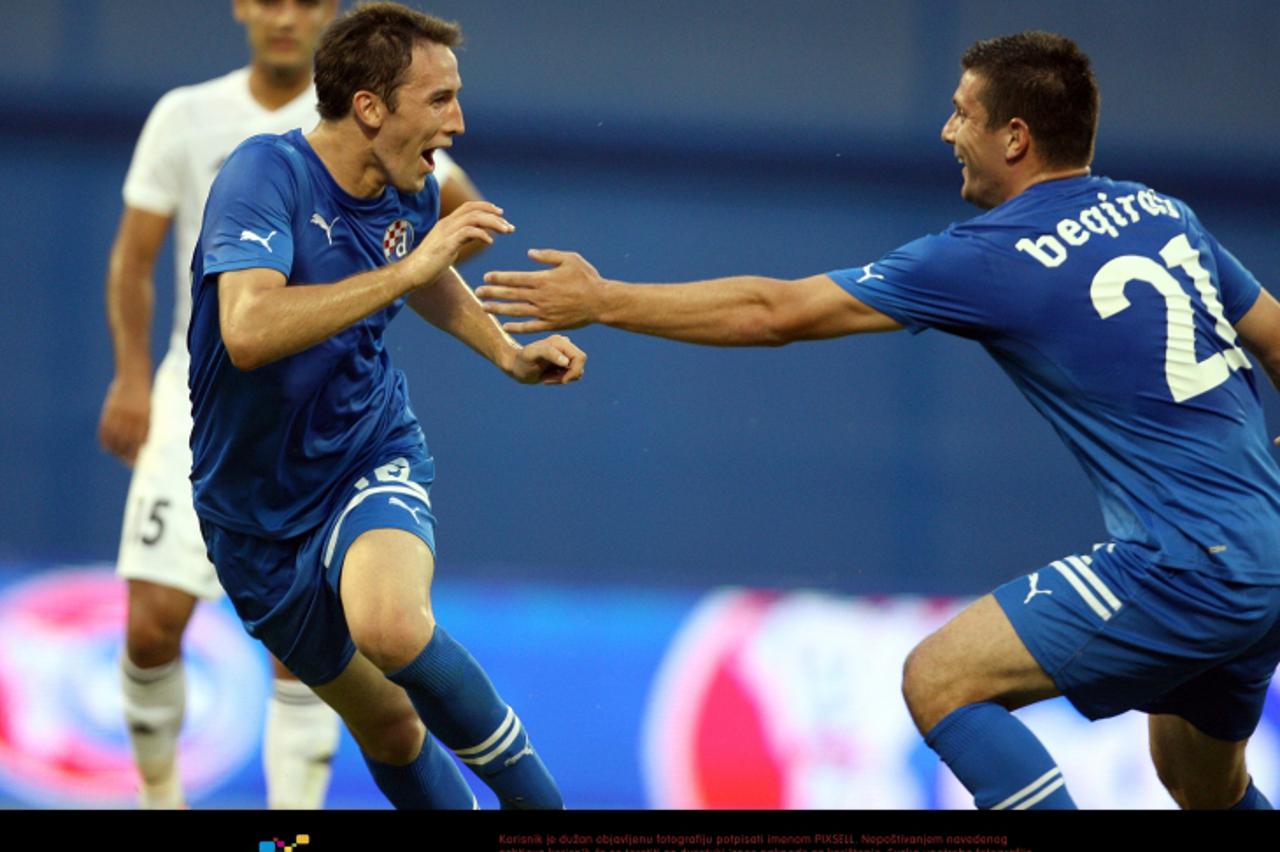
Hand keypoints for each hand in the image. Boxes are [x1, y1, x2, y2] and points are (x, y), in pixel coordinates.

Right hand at [98, 375, 150, 465]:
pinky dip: (104, 439)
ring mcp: (120, 413)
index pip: (139, 442)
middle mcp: (133, 417)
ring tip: (116, 454)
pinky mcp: (110, 409)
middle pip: (126, 442)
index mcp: (146, 418)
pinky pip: (105, 428)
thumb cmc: (144, 397)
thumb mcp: (149, 411)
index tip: (135, 464)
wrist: (134, 376)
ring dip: (114, 449)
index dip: (136, 455)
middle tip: (124, 461)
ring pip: (114, 437)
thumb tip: (143, 446)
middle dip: (125, 454)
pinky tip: (106, 446)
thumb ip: (145, 427)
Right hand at [407, 201, 513, 284]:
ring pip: (474, 218)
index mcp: (447, 223)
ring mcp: (446, 232)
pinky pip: (468, 232)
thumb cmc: (429, 264)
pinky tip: (490, 242)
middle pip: (474, 209)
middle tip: (509, 226)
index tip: (501, 214)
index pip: (469, 206)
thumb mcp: (450, 247)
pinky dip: (482, 234)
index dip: (486, 207)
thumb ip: (463, 238)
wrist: (412, 273)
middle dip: (494, 215)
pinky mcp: (447, 244)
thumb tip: (480, 234)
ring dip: (493, 223)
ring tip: (507, 231)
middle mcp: (447, 224)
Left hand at [477, 249, 602, 333]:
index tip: (486, 277)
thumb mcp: (569, 259)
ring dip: (498, 310)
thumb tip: (529, 253)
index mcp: (543, 279)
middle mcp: (540, 296)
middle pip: (510, 295)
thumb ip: (548, 256)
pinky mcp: (551, 324)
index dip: (498, 278)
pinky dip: (517, 327)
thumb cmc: (587, 277)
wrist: (601, 302)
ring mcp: (544, 312)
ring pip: (516, 311)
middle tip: (477, 293)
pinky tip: (505, 326)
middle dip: (491, 293)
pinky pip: (530, 327)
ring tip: (484, 308)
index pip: (514, 278)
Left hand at [504, 334, 586, 384]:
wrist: (515, 366)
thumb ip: (549, 353)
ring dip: (563, 379)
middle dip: (568, 376)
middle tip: (550, 379)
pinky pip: (571, 375)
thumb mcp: (532, 355)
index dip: (573, 371)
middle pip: (580, 365)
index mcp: (560, 342)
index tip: (561, 380)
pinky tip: (547, 377)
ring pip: (577, 371)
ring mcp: (564, 355)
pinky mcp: (563, 363)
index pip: (580, 358)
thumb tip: (566, 361)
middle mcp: (565, 346)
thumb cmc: (521, 360)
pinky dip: (561, 379)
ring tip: (546, 377)